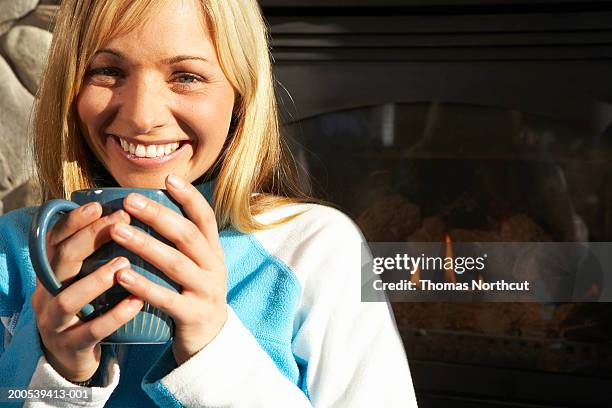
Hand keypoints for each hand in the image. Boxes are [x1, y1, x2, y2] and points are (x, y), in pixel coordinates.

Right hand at [31, 205, 143, 381]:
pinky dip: (115, 316)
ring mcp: (56, 322)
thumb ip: (96, 252)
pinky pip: (91, 331)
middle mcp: (48, 293)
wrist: (70, 357)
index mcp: (52, 272)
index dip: (74, 222)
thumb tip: (127, 212)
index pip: (55, 241)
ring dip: (96, 279)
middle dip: (89, 238)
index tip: (98, 205)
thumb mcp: (83, 277)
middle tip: (121, 221)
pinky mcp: (71, 346)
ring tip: (124, 264)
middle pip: (61, 262)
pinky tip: (136, 302)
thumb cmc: (86, 307)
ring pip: (68, 299)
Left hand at [110, 174, 227, 364]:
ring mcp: (206, 291)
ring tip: (117, 230)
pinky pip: (167, 299)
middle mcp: (214, 267)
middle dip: (158, 215)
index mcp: (213, 251)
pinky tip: (121, 275)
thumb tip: (148, 206)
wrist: (210, 340)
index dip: (189, 197)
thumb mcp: (196, 265)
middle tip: (129, 201)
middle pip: (188, 236)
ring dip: (145, 245)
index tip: (168, 178)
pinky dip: (144, 286)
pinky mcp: (194, 315)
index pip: (206, 217)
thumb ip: (180, 242)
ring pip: (176, 264)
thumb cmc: (192, 294)